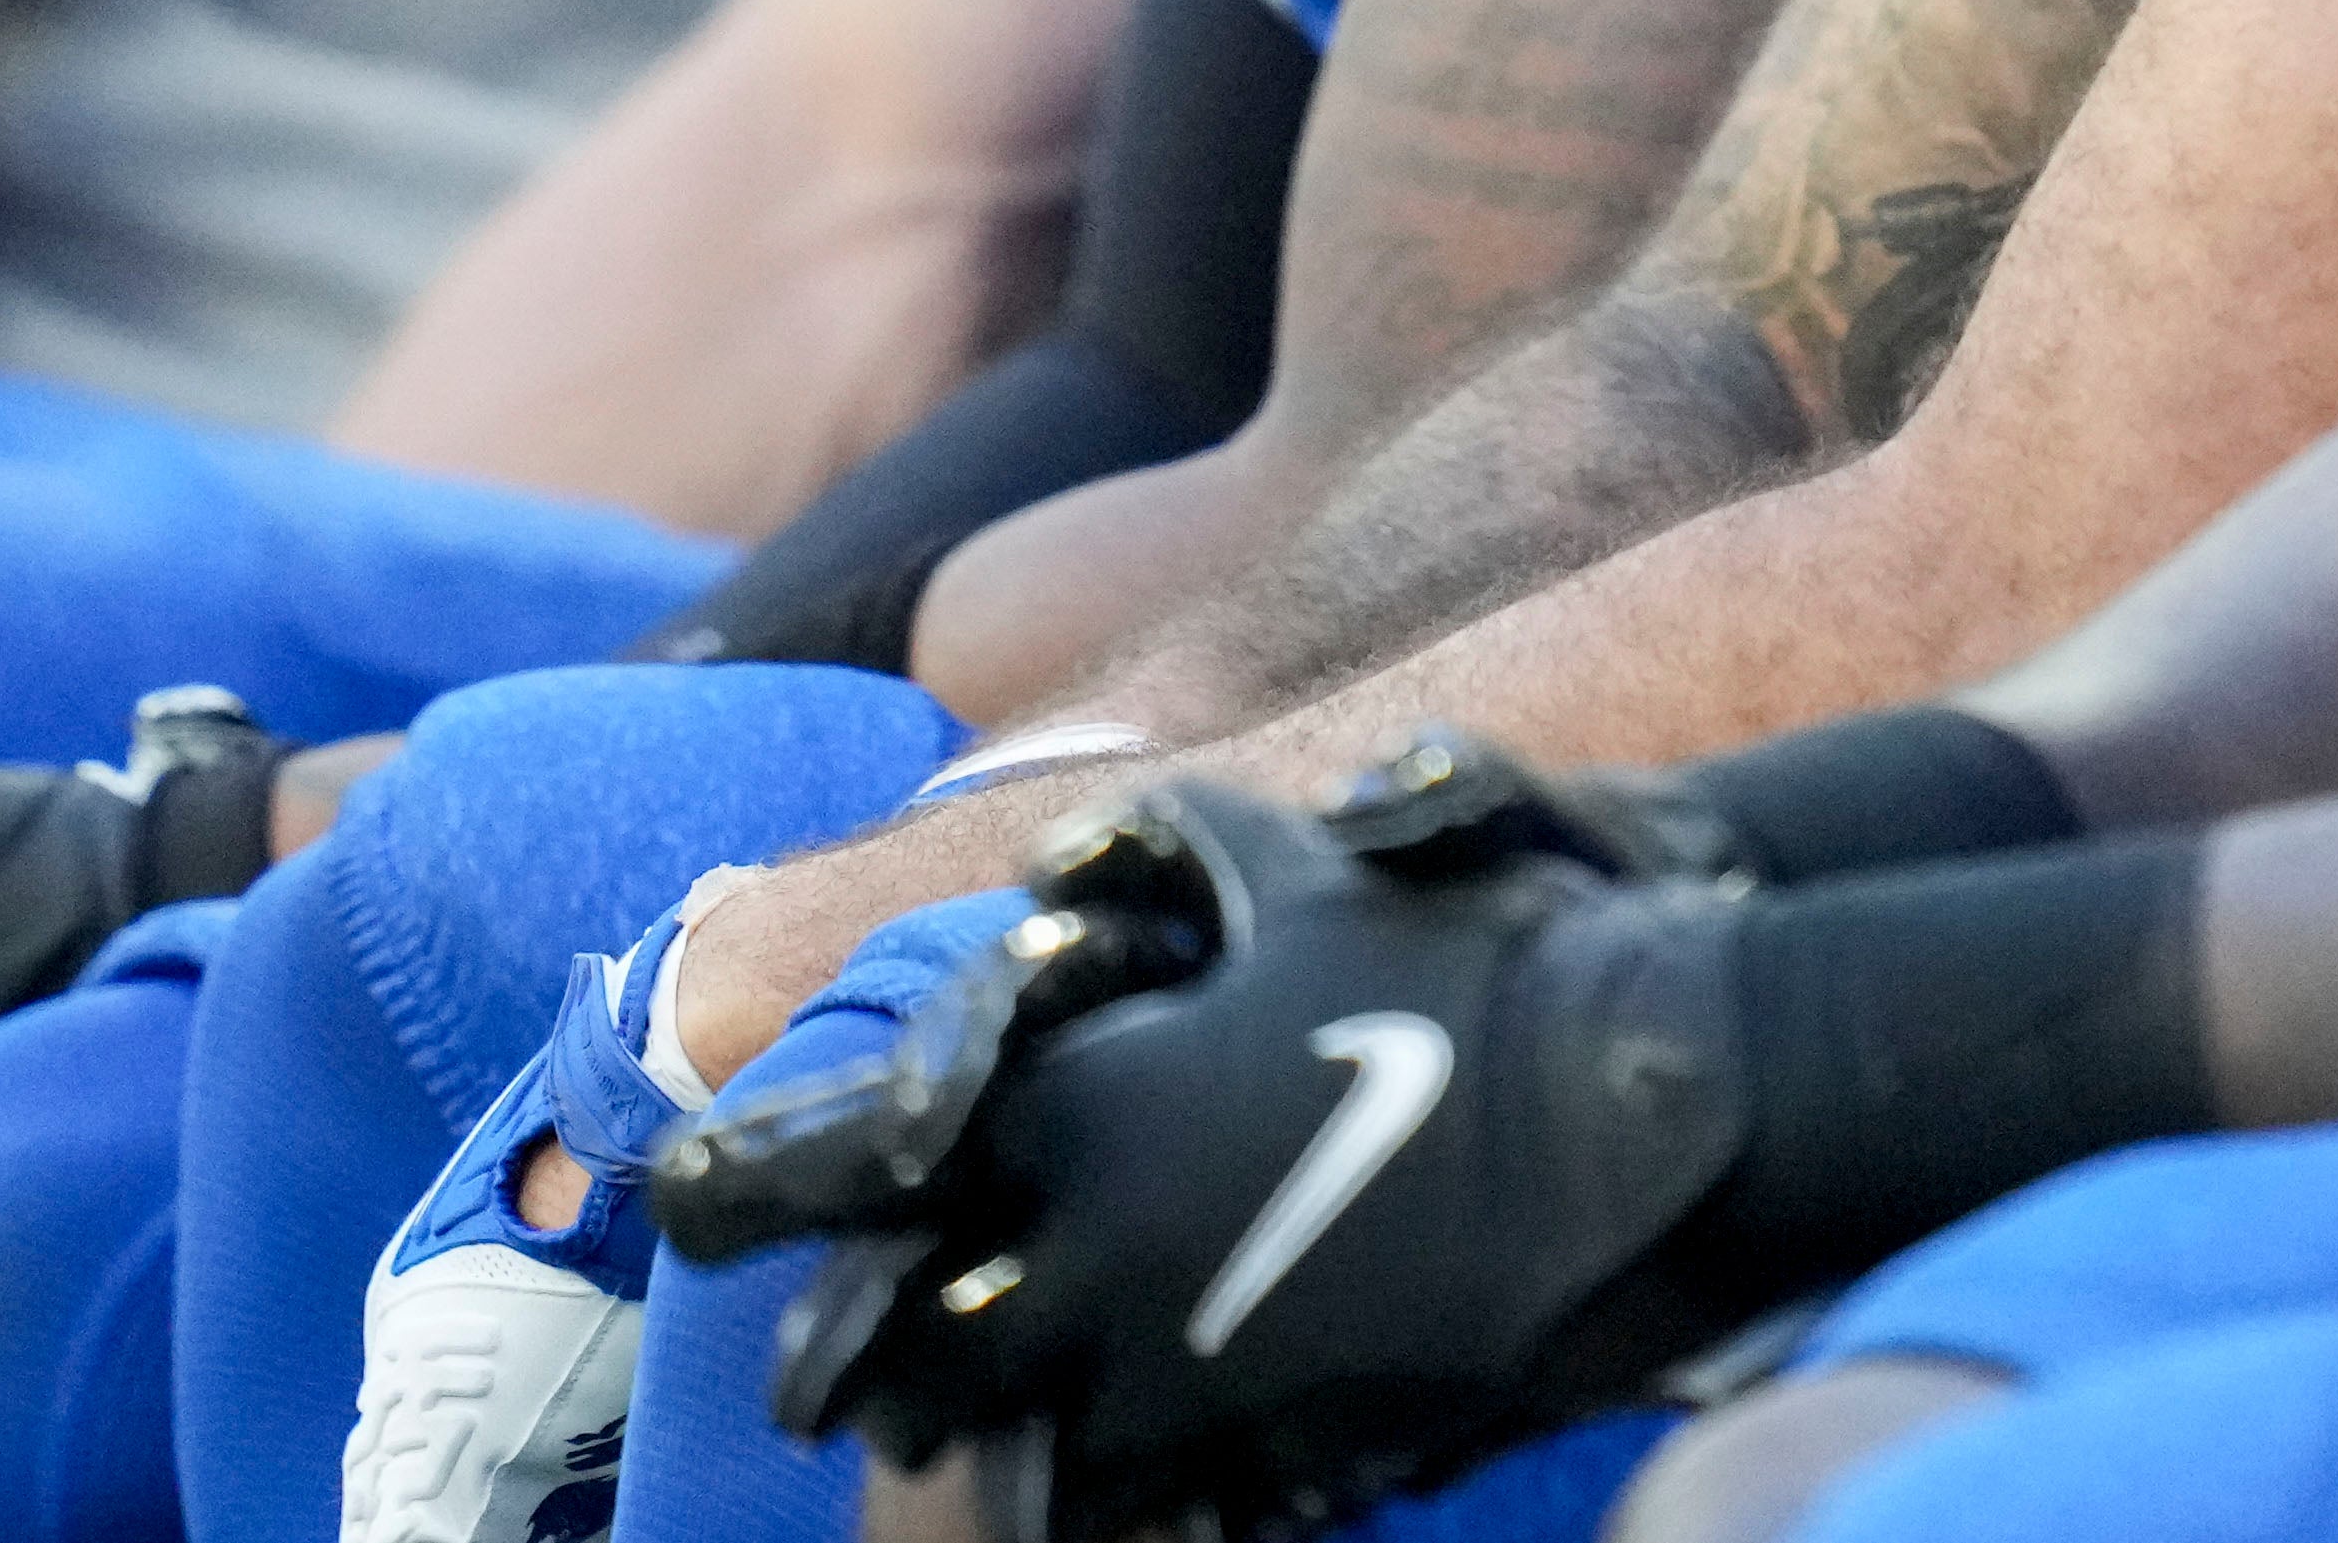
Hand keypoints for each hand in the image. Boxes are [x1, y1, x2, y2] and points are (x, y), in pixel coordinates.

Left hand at [646, 737, 1783, 1542]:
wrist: (1660, 1108)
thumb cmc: (1477, 960)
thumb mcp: (1300, 860)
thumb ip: (1159, 870)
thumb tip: (1061, 882)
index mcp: (1074, 1113)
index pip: (842, 1169)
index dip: (744, 1186)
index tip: (676, 1195)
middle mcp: (1097, 1264)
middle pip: (900, 1355)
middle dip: (852, 1357)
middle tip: (812, 1363)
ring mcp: (1193, 1384)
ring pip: (1011, 1459)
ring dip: (973, 1436)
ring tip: (946, 1431)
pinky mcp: (1289, 1465)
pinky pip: (1151, 1514)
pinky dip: (1117, 1498)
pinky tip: (1112, 1476)